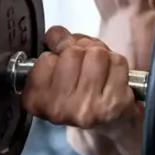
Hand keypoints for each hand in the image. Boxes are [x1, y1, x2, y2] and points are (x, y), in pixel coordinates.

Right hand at [21, 26, 138, 134]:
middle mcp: (59, 109)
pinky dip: (117, 62)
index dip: (58, 52)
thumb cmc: (82, 91)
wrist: (110, 122)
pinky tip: (112, 76)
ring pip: (95, 54)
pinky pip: (116, 62)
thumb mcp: (59, 70)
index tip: (64, 62)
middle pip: (72, 53)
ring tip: (99, 70)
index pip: (46, 59)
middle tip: (85, 63)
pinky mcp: (114, 104)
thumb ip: (56, 46)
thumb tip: (56, 33)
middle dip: (81, 50)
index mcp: (37, 101)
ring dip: (100, 54)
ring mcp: (87, 108)